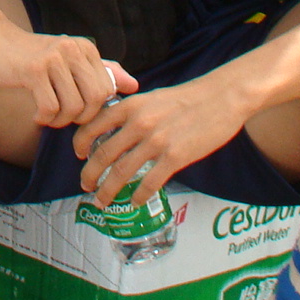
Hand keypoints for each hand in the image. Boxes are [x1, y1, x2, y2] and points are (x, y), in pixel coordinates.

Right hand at [0, 27, 129, 127]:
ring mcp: (54, 59)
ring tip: (49, 117)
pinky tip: (36, 115)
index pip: (107, 90)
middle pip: (95, 100)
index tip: (77, 113)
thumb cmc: (34, 56)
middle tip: (64, 118)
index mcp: (86, 49)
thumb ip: (103, 72)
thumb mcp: (70, 60)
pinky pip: (50, 108)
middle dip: (81, 119)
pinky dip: (44, 119)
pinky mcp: (33, 70)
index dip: (94, 110)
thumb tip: (134, 85)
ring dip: (60, 121)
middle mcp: (74, 50)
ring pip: (73, 107)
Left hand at [71, 78, 243, 206]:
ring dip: (107, 190)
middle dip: (89, 174)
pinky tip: (135, 201)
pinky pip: (149, 182)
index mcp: (131, 106)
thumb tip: (115, 129)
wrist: (221, 97)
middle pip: (103, 154)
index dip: (80, 144)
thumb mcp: (152, 98)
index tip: (79, 155)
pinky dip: (138, 195)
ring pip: (121, 172)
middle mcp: (139, 123)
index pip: (93, 126)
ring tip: (102, 200)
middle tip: (85, 185)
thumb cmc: (188, 98)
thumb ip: (132, 112)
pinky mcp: (175, 157)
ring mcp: (156, 141)